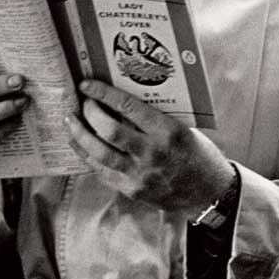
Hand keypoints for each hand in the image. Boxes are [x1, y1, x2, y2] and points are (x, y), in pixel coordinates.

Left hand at [66, 80, 233, 217]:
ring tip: (70, 120)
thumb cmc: (197, 154)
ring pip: (98, 153)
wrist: (208, 194)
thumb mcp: (182, 127)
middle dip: (89, 112)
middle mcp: (152, 153)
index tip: (87, 84)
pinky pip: (101, 171)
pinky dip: (87, 155)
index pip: (128, 107)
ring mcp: (140, 175)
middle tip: (82, 102)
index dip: (103, 93)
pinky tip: (79, 144)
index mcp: (167, 131)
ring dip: (79, 135)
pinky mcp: (132, 190)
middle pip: (108, 130)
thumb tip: (120, 97)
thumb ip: (154, 116)